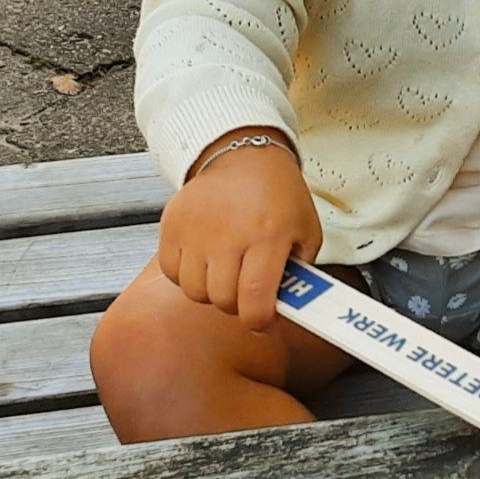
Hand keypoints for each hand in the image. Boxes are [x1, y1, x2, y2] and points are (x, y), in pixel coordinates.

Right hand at [157, 128, 321, 329]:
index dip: (258, 321)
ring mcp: (196, 231)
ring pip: (195, 292)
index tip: (263, 322)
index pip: (255, 298)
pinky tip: (204, 261)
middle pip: (223, 300)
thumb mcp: (306, 230)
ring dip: (211, 292)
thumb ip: (301, 271)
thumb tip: (289, 307)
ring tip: (226, 272)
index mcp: (269, 236)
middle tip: (247, 291)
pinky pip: (172, 273)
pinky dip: (186, 276)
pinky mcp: (172, 227)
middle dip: (238, 305)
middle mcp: (229, 235)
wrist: (242, 156)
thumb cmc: (278, 194)